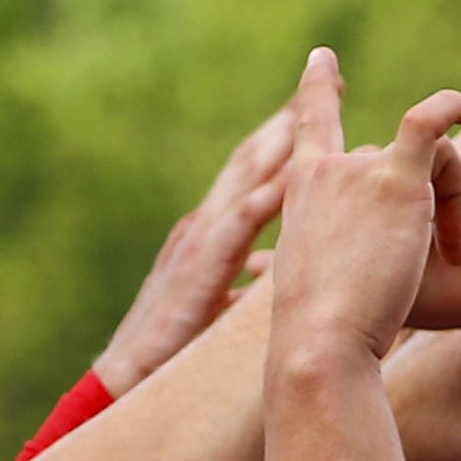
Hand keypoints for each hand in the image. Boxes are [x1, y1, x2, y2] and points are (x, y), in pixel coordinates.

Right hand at [94, 95, 300, 393]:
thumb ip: (252, 285)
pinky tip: (290, 180)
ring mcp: (198, 241)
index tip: (322, 106)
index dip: (286, 138)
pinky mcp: (198, 268)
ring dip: (277, 143)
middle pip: (252, 159)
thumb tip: (282, 279)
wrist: (130, 377)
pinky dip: (264, 199)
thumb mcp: (224, 307)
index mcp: (212, 230)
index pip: (255, 172)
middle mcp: (204, 223)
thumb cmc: (178, 347)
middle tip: (331, 82)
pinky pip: (236, 226)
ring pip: (243, 179)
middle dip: (288, 120)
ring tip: (311, 111)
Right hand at [267, 51, 460, 364]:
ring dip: (454, 207)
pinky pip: (429, 123)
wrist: (319, 341)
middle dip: (432, 203)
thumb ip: (337, 250)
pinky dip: (452, 107)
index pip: (310, 128)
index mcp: (304, 191)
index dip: (318, 92)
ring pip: (430, 162)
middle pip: (397, 157)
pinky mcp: (395, 181)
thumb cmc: (320, 332)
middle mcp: (327, 170)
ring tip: (449, 259)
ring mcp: (358, 169)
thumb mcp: (314, 279)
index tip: (322, 60)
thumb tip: (363, 254)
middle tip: (442, 261)